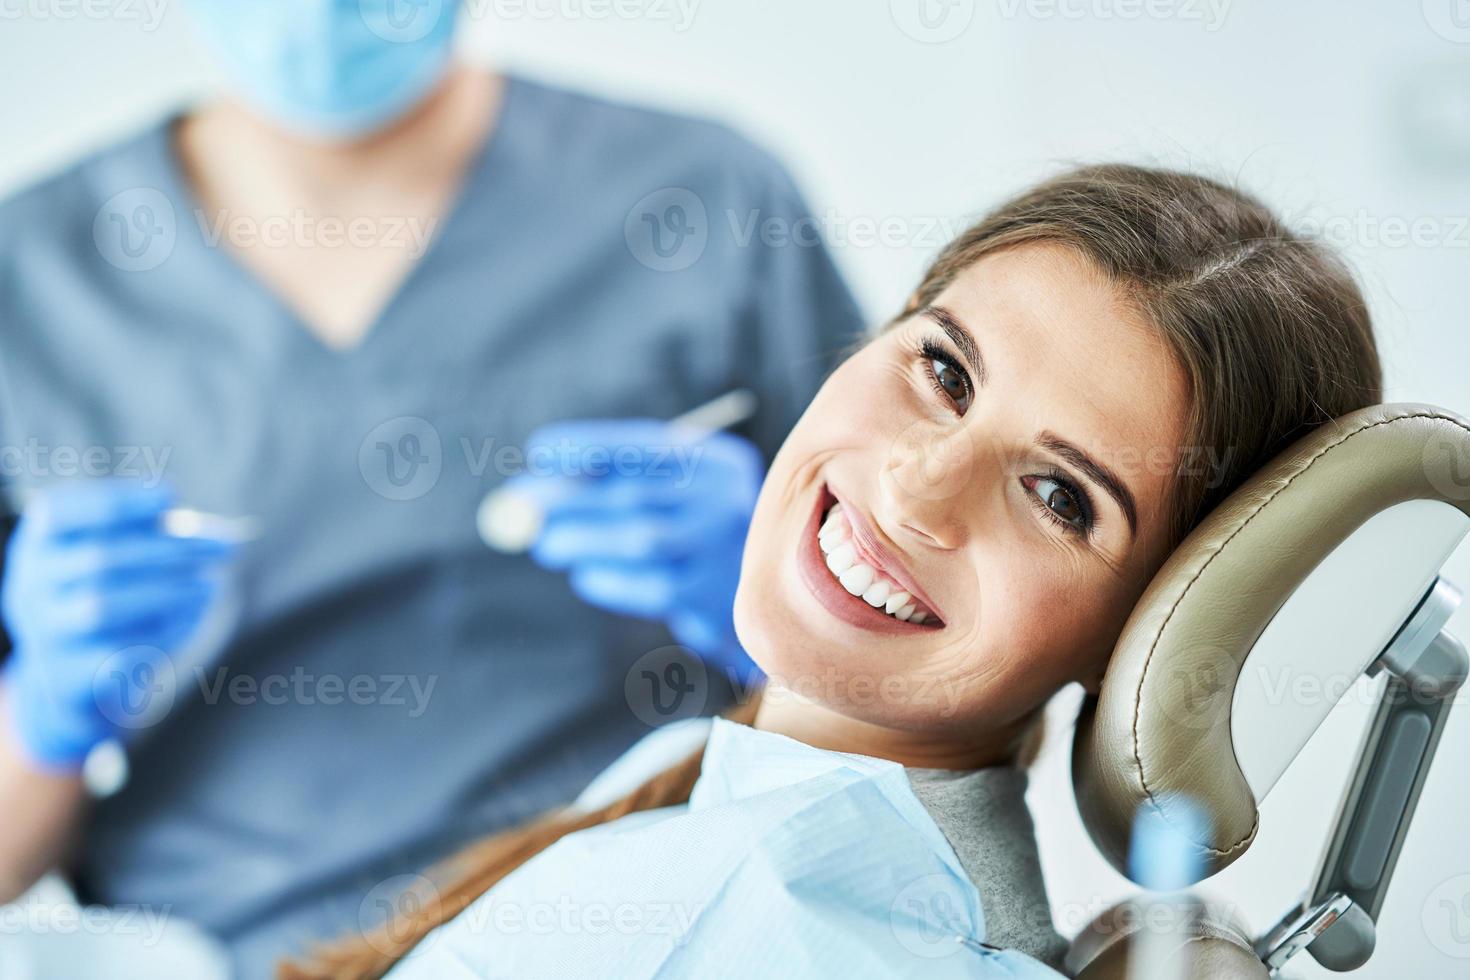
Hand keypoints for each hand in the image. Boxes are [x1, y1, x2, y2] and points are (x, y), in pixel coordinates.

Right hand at [1, 481, 237, 768]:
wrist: (76, 672)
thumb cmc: (112, 593)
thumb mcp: (126, 555)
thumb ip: (161, 535)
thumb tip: (220, 534)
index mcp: (38, 543)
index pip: (64, 511)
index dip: (118, 501)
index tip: (170, 495)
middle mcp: (29, 585)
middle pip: (99, 559)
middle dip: (170, 550)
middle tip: (225, 548)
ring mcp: (43, 632)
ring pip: (102, 607)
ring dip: (169, 592)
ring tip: (213, 584)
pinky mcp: (66, 675)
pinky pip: (118, 651)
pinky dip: (163, 632)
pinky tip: (193, 618)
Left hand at [510, 419, 763, 676]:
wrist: (768, 602)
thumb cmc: (700, 535)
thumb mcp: (679, 492)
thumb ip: (623, 481)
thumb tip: (540, 485)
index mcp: (719, 462)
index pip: (645, 444)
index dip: (588, 445)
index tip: (539, 451)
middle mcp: (727, 500)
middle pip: (636, 491)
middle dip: (569, 497)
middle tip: (522, 506)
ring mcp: (723, 550)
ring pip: (640, 538)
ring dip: (582, 539)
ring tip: (547, 545)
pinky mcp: (712, 596)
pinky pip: (649, 585)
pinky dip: (608, 579)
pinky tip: (586, 575)